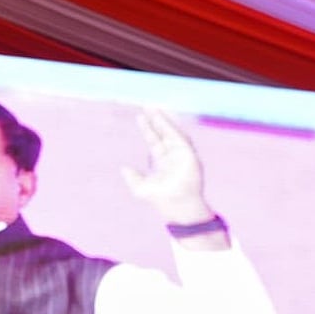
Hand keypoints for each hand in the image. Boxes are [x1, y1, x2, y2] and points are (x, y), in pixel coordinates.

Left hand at [121, 110, 209, 225]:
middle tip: (148, 105)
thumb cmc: (162, 201)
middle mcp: (173, 155)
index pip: (154, 140)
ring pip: (174, 132)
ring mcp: (182, 155)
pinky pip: (182, 138)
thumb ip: (132, 178)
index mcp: (162, 161)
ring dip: (166, 120)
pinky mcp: (190, 156)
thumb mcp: (141, 189)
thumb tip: (123, 168)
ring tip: (157, 109)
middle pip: (164, 132)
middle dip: (156, 119)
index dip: (147, 128)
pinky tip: (167, 119)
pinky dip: (175, 129)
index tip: (140, 116)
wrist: (177, 208)